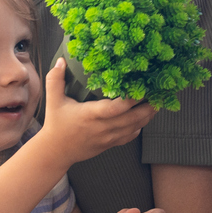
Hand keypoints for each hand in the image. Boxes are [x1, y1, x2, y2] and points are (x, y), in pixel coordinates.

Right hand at [37, 59, 156, 166]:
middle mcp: (102, 127)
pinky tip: (144, 118)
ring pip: (134, 128)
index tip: (141, 89)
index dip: (130, 100)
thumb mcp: (53, 100)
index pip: (115, 108)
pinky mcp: (110, 144)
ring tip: (156, 104)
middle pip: (131, 119)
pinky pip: (129, 137)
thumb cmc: (56, 125)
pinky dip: (139, 128)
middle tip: (158, 94)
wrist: (56, 152)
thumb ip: (55, 79)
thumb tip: (61, 60)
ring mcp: (108, 138)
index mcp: (90, 115)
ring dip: (147, 116)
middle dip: (147, 107)